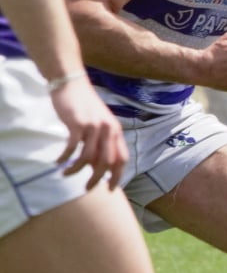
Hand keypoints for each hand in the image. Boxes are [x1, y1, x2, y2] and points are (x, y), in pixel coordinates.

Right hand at [47, 75, 127, 189]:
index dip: (117, 176)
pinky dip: (64, 158)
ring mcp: (94, 126)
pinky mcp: (78, 124)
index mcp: (116, 131)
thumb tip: (97, 166)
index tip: (109, 189)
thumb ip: (100, 143)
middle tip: (86, 187)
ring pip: (87, 158)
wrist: (71, 83)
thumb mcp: (98, 124)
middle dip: (97, 179)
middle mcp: (108, 130)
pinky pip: (72, 148)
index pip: (122, 159)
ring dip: (75, 170)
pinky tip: (57, 162)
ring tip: (65, 173)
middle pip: (106, 162)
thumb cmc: (84, 106)